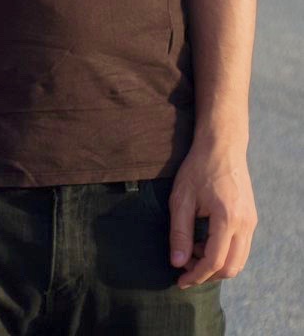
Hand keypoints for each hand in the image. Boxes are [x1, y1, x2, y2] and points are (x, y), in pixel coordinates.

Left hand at [170, 136, 256, 286]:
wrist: (222, 147)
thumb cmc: (197, 169)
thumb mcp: (180, 199)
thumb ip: (179, 232)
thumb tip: (177, 262)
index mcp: (228, 219)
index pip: (215, 261)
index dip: (196, 275)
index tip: (179, 281)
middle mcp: (246, 224)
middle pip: (232, 267)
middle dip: (207, 274)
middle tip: (184, 269)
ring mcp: (252, 223)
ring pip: (239, 260)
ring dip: (216, 264)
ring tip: (191, 252)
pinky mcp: (251, 219)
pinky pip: (240, 247)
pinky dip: (223, 252)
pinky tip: (202, 242)